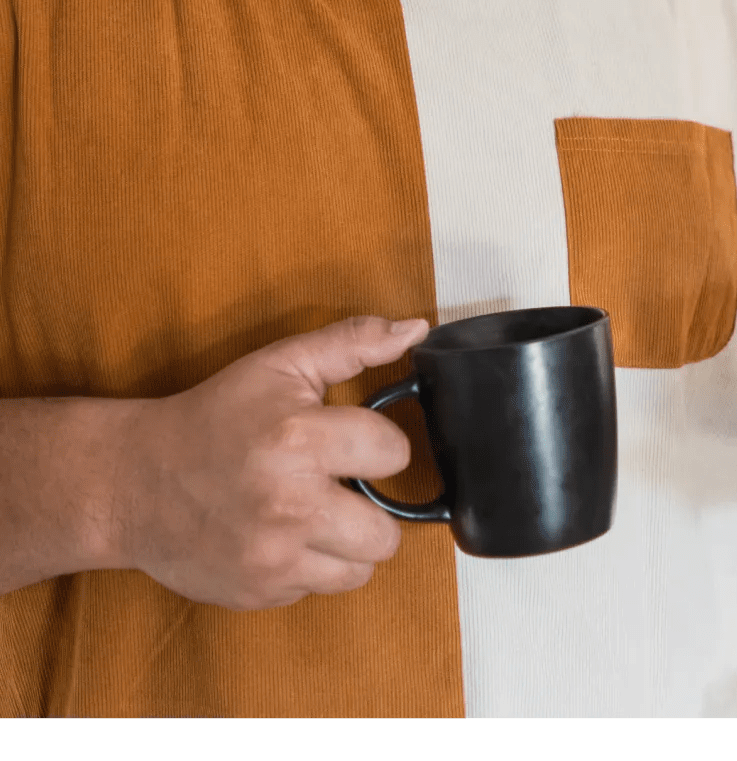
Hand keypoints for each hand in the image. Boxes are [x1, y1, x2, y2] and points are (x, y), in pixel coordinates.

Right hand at [108, 316, 429, 609]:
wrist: (134, 483)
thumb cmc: (214, 418)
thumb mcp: (281, 364)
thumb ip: (353, 343)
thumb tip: (414, 330)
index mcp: (299, 439)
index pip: (394, 453)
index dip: (381, 445)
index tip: (356, 442)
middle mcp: (290, 504)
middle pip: (386, 533)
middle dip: (374, 509)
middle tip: (342, 488)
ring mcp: (273, 557)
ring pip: (360, 570)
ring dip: (347, 544)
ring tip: (318, 514)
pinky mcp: (258, 592)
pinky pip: (317, 589)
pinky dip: (311, 567)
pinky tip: (284, 537)